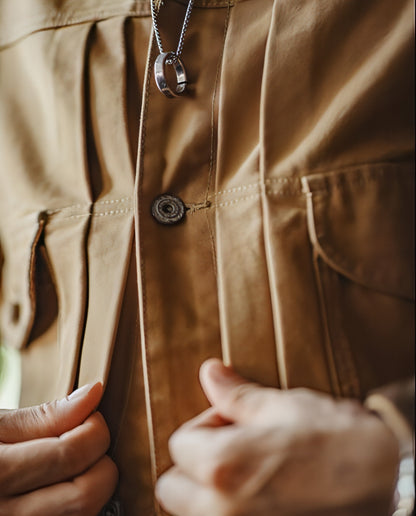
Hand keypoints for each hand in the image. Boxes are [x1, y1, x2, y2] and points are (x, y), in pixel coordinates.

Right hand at [0, 383, 117, 515]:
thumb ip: (45, 415)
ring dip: (94, 484)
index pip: (69, 454)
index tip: (91, 413)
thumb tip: (94, 393)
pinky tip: (68, 485)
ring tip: (78, 462)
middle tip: (89, 440)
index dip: (95, 428)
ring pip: (83, 515)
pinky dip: (80, 504)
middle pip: (84, 495)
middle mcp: (3, 515)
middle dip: (102, 460)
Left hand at [156, 359, 398, 515]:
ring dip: (208, 493)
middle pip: (173, 488)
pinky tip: (263, 494)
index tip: (235, 421)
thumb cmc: (340, 441)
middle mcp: (222, 512)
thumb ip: (237, 396)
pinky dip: (229, 510)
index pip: (180, 444)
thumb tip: (210, 372)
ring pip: (193, 513)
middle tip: (235, 448)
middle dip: (197, 465)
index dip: (207, 424)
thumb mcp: (285, 407)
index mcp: (222, 467)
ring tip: (250, 473)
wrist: (392, 482)